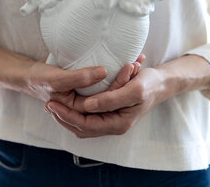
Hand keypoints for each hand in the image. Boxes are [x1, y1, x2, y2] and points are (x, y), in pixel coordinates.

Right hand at [23, 54, 144, 104]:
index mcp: (78, 111)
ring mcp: (85, 99)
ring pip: (108, 91)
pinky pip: (102, 85)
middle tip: (135, 65)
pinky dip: (114, 75)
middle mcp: (85, 108)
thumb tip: (104, 71)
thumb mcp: (58, 78)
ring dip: (121, 79)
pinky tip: (123, 63)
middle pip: (109, 98)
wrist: (29, 75)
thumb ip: (80, 77)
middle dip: (124, 82)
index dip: (118, 86)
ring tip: (134, 64)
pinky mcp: (85, 90)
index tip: (129, 69)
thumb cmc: (40, 78)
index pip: (104, 103)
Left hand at [44, 54, 209, 137]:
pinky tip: (69, 102)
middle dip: (64, 117)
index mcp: (119, 123)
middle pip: (82, 127)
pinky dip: (77, 112)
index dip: (67, 115)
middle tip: (48, 104)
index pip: (86, 124)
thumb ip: (110, 99)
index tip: (52, 103)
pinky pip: (90, 117)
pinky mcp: (111, 112)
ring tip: (54, 105)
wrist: (161, 83)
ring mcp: (112, 120)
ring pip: (84, 124)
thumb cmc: (149, 84)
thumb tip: (87, 106)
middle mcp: (114, 125)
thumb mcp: (132, 89)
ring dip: (68, 115)